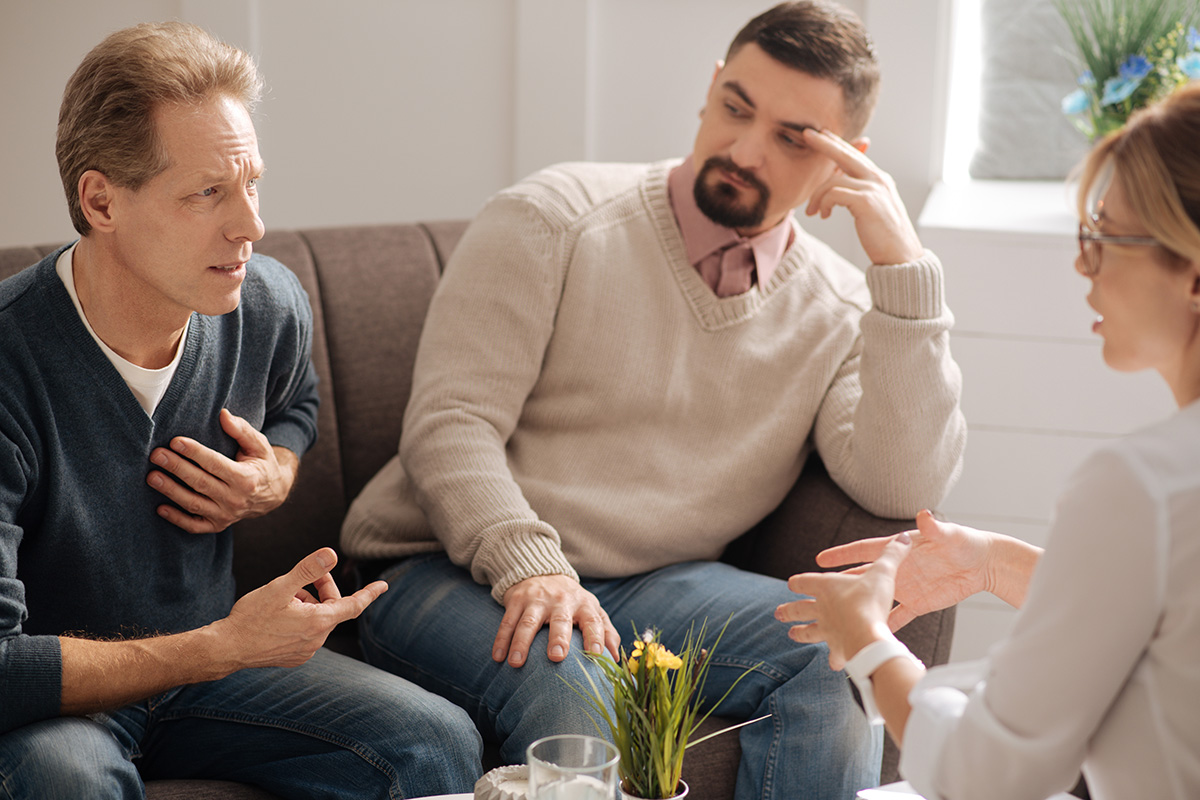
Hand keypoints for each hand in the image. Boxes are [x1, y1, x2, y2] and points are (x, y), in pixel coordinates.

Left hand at [148, 408, 298, 532]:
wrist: (273, 494)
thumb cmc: (262, 465)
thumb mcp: (259, 445)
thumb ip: (242, 430)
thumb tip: (223, 414)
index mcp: (247, 478)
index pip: (215, 464)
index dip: (194, 452)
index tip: (175, 441)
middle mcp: (236, 499)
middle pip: (200, 482)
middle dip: (176, 467)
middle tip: (156, 455)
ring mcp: (226, 515)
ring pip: (193, 503)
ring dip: (171, 490)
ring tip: (152, 477)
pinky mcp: (217, 525)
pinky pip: (194, 526)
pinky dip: (176, 519)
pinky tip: (160, 507)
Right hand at [217, 547, 386, 669]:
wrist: (226, 648)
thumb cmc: (251, 617)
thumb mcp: (280, 587)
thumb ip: (308, 570)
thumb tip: (332, 554)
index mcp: (319, 622)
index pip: (354, 605)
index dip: (369, 593)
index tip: (383, 585)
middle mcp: (316, 640)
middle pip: (331, 608)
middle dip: (321, 589)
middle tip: (302, 578)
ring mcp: (305, 651)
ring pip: (317, 620)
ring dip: (308, 604)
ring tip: (283, 598)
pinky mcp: (293, 657)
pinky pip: (306, 633)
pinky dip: (300, 619)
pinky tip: (278, 615)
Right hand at [495, 575, 620, 667]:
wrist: (542, 571)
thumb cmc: (572, 601)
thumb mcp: (592, 610)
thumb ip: (606, 632)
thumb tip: (615, 659)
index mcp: (584, 604)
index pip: (593, 621)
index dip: (596, 636)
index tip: (596, 654)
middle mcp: (562, 600)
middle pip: (560, 620)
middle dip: (558, 638)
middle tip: (556, 657)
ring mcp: (537, 599)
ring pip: (528, 621)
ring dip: (521, 642)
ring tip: (516, 662)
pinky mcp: (517, 600)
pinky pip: (507, 621)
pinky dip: (501, 639)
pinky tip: (497, 657)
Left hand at [777, 533, 911, 669]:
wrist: (867, 634)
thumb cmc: (870, 600)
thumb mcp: (883, 573)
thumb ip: (891, 556)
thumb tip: (904, 537)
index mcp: (827, 587)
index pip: (805, 581)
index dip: (799, 582)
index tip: (791, 583)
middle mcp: (822, 609)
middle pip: (800, 609)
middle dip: (789, 610)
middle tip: (778, 613)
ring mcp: (827, 630)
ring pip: (809, 632)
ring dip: (801, 633)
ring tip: (791, 635)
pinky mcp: (838, 648)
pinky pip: (834, 654)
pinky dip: (834, 658)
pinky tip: (834, 664)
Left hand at [801, 128, 924, 265]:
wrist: (901, 257)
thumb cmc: (884, 237)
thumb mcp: (871, 209)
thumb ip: (858, 193)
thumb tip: (839, 185)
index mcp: (879, 179)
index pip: (855, 155)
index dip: (837, 143)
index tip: (822, 135)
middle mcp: (878, 179)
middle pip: (846, 154)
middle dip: (824, 143)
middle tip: (807, 134)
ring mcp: (874, 189)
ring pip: (834, 179)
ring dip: (817, 195)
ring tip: (813, 212)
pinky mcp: (866, 202)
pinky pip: (834, 194)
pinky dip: (824, 203)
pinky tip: (823, 215)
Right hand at [815, 510, 991, 630]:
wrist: (984, 565)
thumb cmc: (966, 543)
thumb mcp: (949, 535)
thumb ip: (934, 528)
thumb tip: (924, 514)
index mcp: (899, 550)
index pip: (865, 551)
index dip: (842, 555)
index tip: (820, 560)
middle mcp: (897, 569)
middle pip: (862, 577)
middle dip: (840, 584)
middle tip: (816, 592)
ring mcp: (906, 588)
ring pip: (875, 598)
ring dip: (858, 606)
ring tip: (836, 618)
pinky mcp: (918, 604)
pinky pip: (897, 617)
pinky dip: (885, 625)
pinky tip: (870, 635)